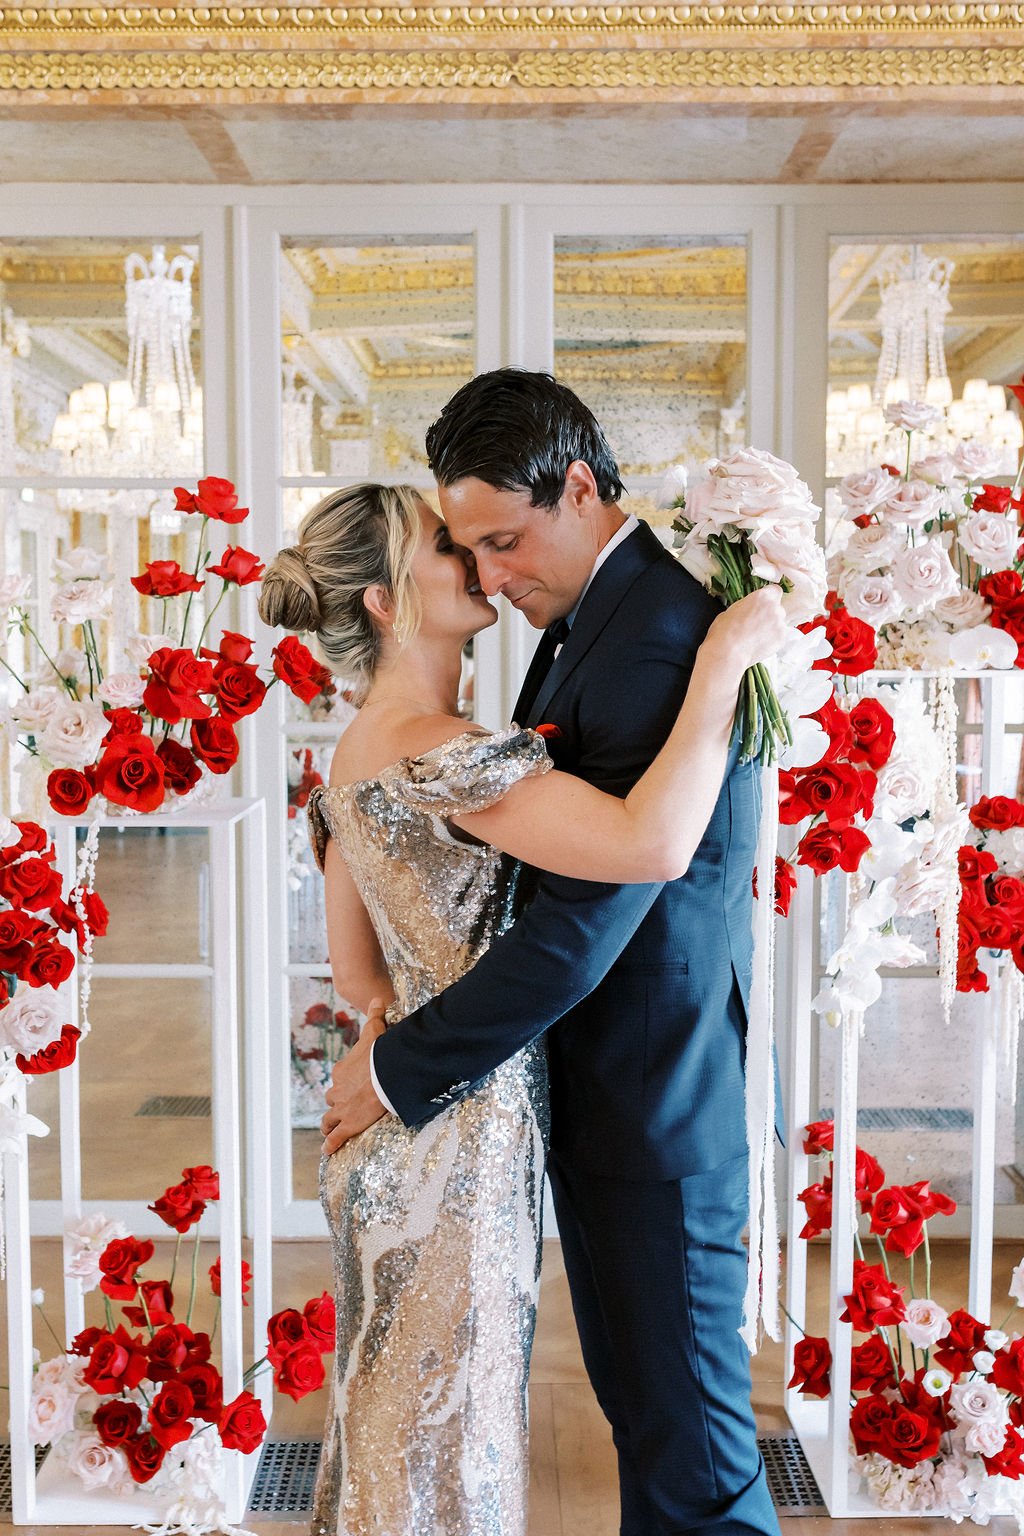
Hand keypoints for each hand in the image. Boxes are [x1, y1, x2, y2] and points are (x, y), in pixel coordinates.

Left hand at [320, 997, 388, 1154]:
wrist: (384, 1075)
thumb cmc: (379, 1054)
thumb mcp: (374, 1031)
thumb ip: (374, 1015)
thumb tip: (376, 999)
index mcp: (342, 1071)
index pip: (339, 1077)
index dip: (344, 1081)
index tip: (350, 1084)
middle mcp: (337, 1091)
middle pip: (332, 1099)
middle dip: (336, 1103)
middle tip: (342, 1108)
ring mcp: (342, 1110)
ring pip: (329, 1119)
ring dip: (329, 1124)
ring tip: (329, 1130)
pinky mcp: (348, 1125)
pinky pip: (336, 1137)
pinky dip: (331, 1144)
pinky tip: (327, 1150)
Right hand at [706, 587, 787, 674]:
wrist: (728, 653)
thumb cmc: (725, 631)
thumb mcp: (733, 609)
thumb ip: (748, 606)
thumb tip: (750, 609)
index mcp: (763, 597)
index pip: (775, 590)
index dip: (769, 597)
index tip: (763, 604)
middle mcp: (776, 609)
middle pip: (778, 607)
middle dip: (769, 613)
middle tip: (756, 622)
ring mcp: (781, 625)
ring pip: (779, 622)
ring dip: (771, 626)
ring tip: (756, 635)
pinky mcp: (782, 639)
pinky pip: (780, 635)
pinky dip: (772, 638)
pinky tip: (759, 643)